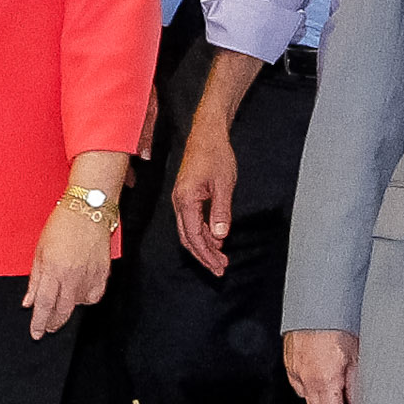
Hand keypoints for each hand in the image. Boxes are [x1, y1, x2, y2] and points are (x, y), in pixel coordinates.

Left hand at [25, 197, 111, 338]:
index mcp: (53, 269)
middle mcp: (72, 275)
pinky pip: (94, 296)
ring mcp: (90, 275)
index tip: (36, 334)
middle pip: (63, 310)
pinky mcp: (103, 273)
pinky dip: (86, 299)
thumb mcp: (39, 252)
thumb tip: (28, 302)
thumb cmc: (61, 226)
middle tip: (48, 328)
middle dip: (54, 323)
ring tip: (62, 301)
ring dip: (68, 308)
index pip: (44, 304)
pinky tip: (79, 294)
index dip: (39, 322)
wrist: (88, 210)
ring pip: (79, 305)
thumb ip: (35, 280)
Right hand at [171, 119, 237, 275]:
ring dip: (203, 246)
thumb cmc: (215, 154)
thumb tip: (220, 235)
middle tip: (219, 268)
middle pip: (188, 238)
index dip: (207, 254)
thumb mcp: (224, 184)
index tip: (219, 265)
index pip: (195, 236)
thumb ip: (220, 211)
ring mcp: (180, 199)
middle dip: (203, 255)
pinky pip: (190, 221)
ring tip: (219, 257)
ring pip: (188, 231)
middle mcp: (179, 202)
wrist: (206, 134)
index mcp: (186, 200)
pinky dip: (202, 233)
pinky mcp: (185, 196)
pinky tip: (215, 238)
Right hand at [285, 328, 358, 403]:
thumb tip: (356, 401)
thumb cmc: (339, 324)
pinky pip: (298, 384)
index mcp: (326, 381)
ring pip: (306, 400)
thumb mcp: (358, 356)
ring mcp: (295, 370)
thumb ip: (356, 382)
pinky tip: (318, 387)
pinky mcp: (290, 361)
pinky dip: (308, 391)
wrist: (316, 304)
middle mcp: (307, 379)